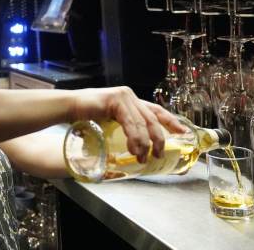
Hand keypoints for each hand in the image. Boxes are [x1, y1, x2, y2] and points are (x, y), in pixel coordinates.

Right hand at [70, 87, 186, 163]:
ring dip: (145, 144)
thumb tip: (137, 146)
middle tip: (160, 154)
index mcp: (131, 100)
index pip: (156, 110)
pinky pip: (130, 123)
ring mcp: (123, 96)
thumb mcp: (111, 121)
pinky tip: (134, 149)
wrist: (69, 106)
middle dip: (159, 139)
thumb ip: (124, 127)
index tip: (184, 132)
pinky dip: (134, 138)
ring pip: (142, 123)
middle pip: (153, 119)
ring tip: (143, 157)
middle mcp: (130, 96)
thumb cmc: (87, 116)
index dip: (172, 121)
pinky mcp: (115, 101)